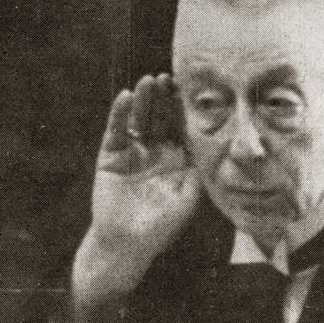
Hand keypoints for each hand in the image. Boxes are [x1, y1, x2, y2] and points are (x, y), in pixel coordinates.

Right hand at [67, 76, 202, 322]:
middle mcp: (154, 152)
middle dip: (163, 99)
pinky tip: (125, 97)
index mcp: (175, 160)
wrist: (126, 244)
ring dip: (143, 100)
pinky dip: (120, 114)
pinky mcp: (110, 156)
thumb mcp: (188, 199)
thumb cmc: (161, 227)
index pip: (180, 128)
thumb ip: (198, 174)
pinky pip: (116, 131)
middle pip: (159, 118)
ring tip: (147, 81)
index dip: (184, 110)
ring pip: (139, 120)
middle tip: (168, 77)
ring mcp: (131, 152)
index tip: (190, 91)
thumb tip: (213, 149)